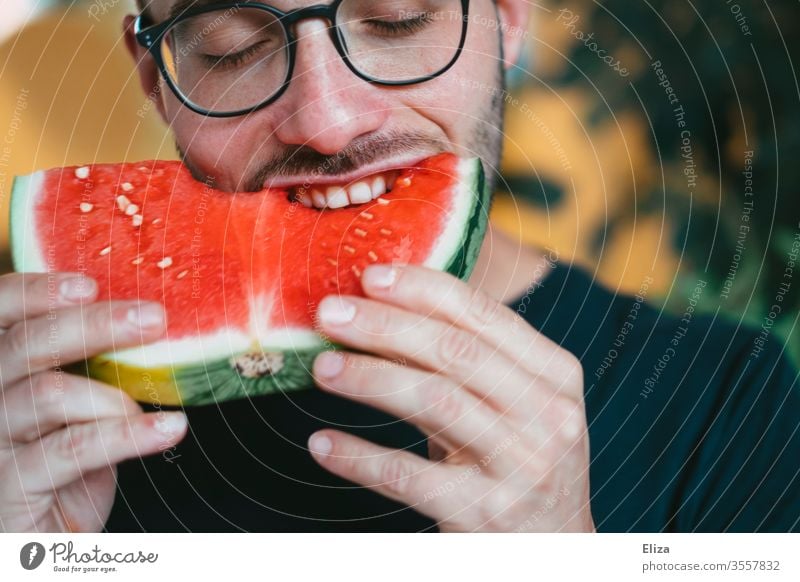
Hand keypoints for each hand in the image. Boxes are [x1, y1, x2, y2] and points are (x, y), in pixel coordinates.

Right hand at [0, 272, 186, 531]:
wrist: (45, 537)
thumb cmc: (63, 459)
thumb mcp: (74, 401)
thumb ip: (90, 363)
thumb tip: (148, 317)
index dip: (34, 292)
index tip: (89, 284)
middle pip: (22, 346)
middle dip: (92, 325)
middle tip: (152, 318)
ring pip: (46, 395)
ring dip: (114, 396)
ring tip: (154, 407)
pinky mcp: (12, 485)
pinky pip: (72, 450)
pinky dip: (129, 435)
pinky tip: (170, 428)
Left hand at [308, 264, 593, 531]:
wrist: (554, 549)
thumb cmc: (521, 459)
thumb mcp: (515, 403)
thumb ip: (469, 360)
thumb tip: (385, 309)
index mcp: (554, 375)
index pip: (485, 317)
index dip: (424, 290)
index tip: (372, 276)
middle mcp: (546, 415)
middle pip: (456, 354)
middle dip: (386, 326)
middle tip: (331, 312)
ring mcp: (519, 466)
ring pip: (434, 403)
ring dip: (370, 378)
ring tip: (322, 366)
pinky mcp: (483, 513)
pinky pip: (409, 477)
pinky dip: (361, 457)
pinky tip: (323, 443)